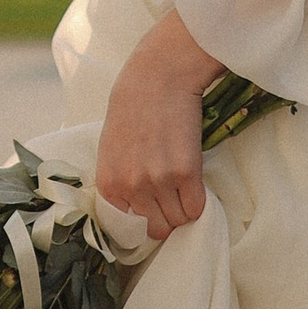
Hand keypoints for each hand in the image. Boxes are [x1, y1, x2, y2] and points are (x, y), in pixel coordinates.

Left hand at [95, 11, 224, 239]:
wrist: (155, 79)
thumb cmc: (132, 110)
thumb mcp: (111, 151)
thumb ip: (120, 183)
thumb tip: (136, 213)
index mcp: (109, 185)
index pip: (129, 228)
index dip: (144, 220)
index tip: (153, 211)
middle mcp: (131, 188)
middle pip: (157, 229)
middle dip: (166, 217)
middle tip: (171, 197)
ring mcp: (159, 182)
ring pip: (179, 221)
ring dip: (183, 209)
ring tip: (182, 186)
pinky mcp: (186, 173)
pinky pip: (197, 208)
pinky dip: (199, 201)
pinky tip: (194, 183)